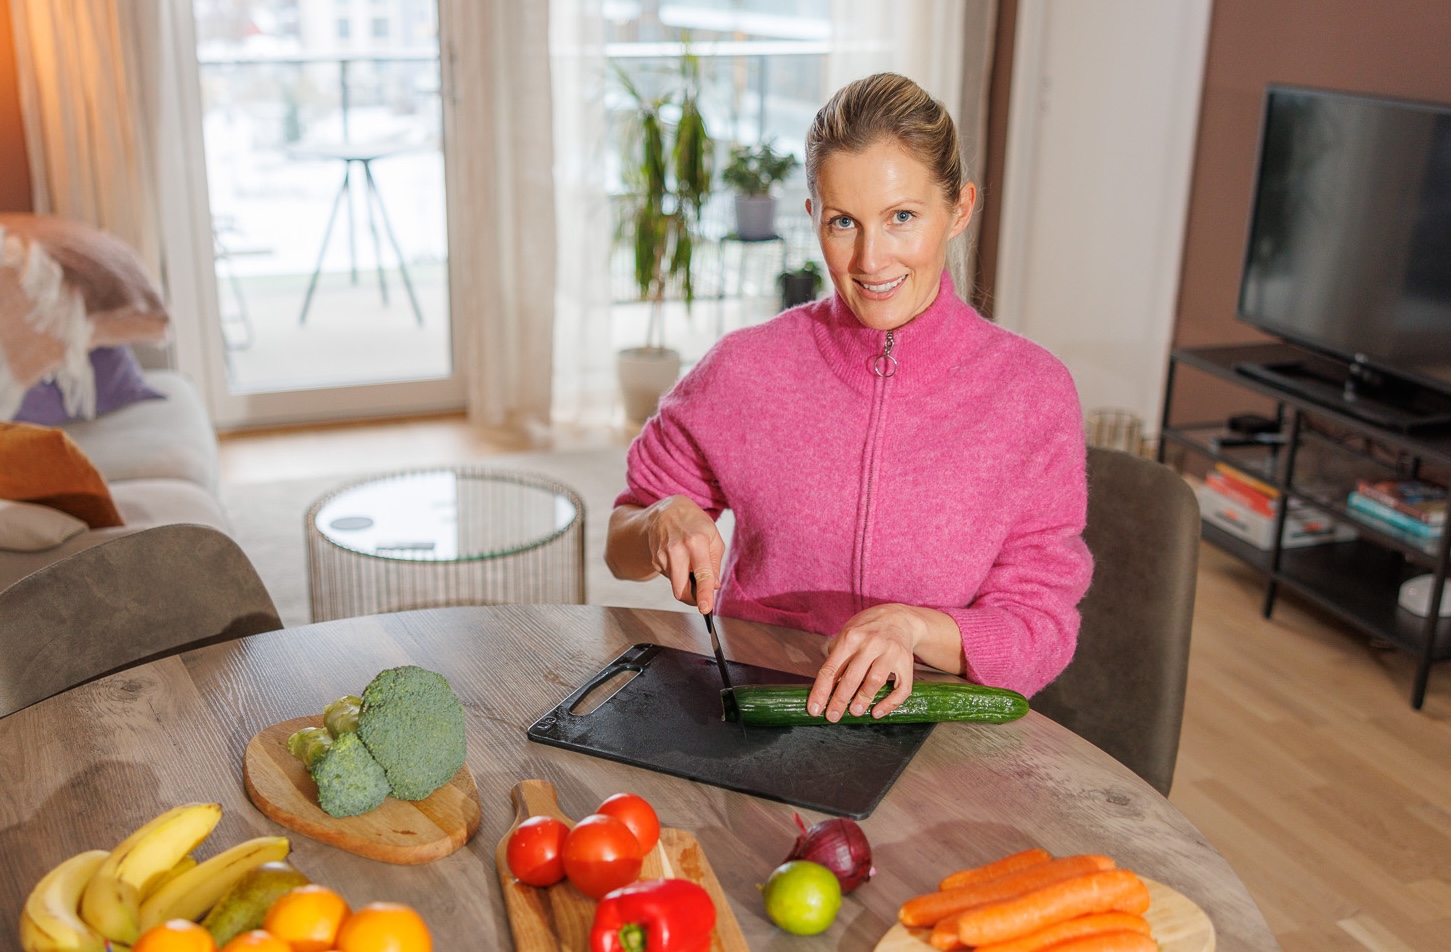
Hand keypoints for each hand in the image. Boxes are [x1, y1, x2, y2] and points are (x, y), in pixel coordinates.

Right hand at [643, 496, 725, 613]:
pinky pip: (669, 578)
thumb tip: (714, 586)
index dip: (704, 593)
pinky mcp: (655, 560)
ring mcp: (663, 555)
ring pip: (675, 585)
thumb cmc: (694, 523)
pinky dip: (677, 574)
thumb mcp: (713, 537)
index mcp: (696, 542)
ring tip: (689, 562)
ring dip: (685, 582)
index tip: (705, 608)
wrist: (667, 511)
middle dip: (692, 599)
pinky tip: (678, 559)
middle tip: (701, 598)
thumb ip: (715, 564)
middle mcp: (677, 550)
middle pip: (681, 589)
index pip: (702, 574)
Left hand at [807, 604, 926, 720]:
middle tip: (832, 717)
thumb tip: (823, 684)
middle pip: (852, 677)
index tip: (814, 709)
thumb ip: (835, 654)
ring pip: (875, 681)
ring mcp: (890, 652)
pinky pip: (901, 688)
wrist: (899, 618)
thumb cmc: (867, 629)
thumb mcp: (847, 631)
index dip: (821, 691)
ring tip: (854, 713)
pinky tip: (877, 712)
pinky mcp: (906, 662)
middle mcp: (870, 643)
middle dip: (839, 700)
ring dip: (863, 700)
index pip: (831, 668)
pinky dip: (889, 703)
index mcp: (850, 637)